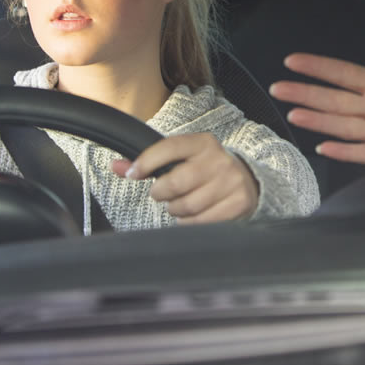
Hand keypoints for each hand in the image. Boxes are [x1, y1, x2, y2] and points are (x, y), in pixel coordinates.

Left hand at [112, 133, 258, 223]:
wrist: (248, 182)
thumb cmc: (206, 170)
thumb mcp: (183, 159)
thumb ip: (150, 162)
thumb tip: (116, 167)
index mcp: (204, 143)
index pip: (169, 147)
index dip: (146, 162)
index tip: (133, 174)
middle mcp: (220, 160)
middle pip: (175, 183)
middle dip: (161, 193)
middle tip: (163, 194)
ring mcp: (231, 182)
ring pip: (186, 206)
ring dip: (176, 210)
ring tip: (182, 203)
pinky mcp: (237, 203)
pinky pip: (199, 222)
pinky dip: (190, 222)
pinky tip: (195, 213)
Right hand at [270, 38, 364, 167]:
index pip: (343, 74)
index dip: (318, 67)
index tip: (293, 61)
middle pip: (333, 99)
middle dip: (305, 92)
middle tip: (278, 87)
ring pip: (341, 125)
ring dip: (317, 120)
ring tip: (293, 114)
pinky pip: (362, 152)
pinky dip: (343, 151)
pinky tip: (323, 148)